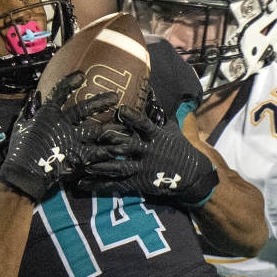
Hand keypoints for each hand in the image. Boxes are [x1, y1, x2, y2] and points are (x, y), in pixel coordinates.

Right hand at [0, 73, 117, 202]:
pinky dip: (109, 151)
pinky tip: (120, 150)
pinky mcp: (79, 156)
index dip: (69, 83)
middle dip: (101, 102)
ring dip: (111, 129)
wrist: (24, 172)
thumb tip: (33, 97)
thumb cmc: (20, 150)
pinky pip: (98, 152)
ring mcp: (72, 139)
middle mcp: (63, 123)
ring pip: (97, 130)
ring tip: (126, 127)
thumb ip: (29, 112)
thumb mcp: (21, 127)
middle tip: (115, 96)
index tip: (81, 76)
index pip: (59, 92)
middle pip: (85, 109)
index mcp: (48, 114)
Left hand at [77, 105, 217, 206]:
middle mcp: (149, 152)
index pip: (144, 124)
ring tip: (85, 164)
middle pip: (128, 146)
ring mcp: (143, 168)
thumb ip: (159, 114)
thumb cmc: (180, 149)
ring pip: (120, 167)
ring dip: (102, 166)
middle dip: (111, 142)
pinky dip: (99, 184)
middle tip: (95, 137)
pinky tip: (83, 184)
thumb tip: (152, 92)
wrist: (193, 175)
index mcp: (157, 136)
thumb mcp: (172, 129)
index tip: (121, 109)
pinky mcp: (139, 183)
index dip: (133, 117)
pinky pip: (117, 184)